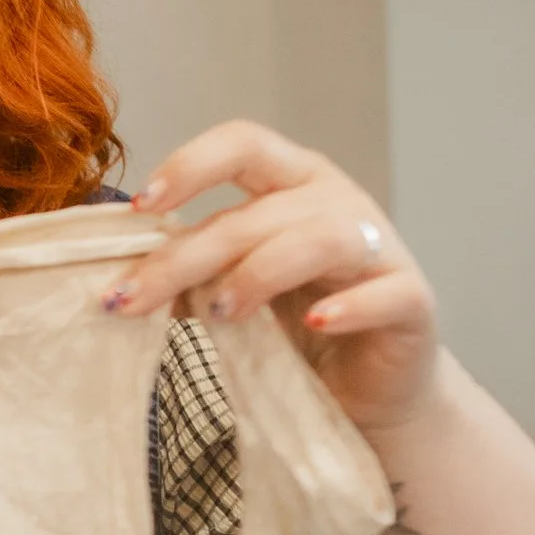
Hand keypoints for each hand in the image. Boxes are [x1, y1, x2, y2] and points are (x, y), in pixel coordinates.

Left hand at [104, 121, 438, 436]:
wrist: (371, 390)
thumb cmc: (297, 330)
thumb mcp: (236, 291)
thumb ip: (196, 272)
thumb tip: (121, 278)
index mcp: (292, 183)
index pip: (242, 144)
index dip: (190, 164)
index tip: (140, 207)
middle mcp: (337, 202)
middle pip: (256, 211)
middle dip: (186, 256)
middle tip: (132, 299)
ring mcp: (380, 247)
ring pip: (319, 237)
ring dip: (259, 273)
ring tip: (219, 314)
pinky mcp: (412, 298)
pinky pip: (384, 292)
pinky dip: (346, 307)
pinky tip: (312, 326)